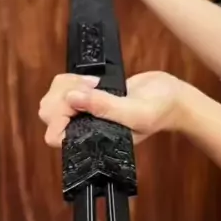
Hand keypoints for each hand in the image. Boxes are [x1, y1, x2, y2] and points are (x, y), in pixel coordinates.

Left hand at [38, 71, 185, 146]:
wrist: (172, 96)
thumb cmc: (158, 110)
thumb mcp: (135, 112)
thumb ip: (104, 107)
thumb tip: (72, 97)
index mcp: (92, 141)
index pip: (55, 136)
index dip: (58, 117)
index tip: (77, 103)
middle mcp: (84, 128)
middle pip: (49, 113)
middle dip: (63, 95)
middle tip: (90, 87)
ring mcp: (83, 111)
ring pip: (54, 98)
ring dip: (68, 84)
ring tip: (94, 83)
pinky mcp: (85, 95)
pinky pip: (64, 87)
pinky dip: (72, 79)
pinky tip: (93, 80)